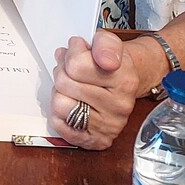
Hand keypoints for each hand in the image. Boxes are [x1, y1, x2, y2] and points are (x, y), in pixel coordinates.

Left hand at [50, 31, 138, 150]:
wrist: (125, 84)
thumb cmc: (112, 65)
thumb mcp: (110, 43)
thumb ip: (105, 44)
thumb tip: (106, 59)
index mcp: (124, 80)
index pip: (76, 65)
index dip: (71, 54)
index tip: (78, 51)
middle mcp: (120, 106)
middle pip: (64, 83)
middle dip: (63, 72)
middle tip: (72, 71)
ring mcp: (109, 126)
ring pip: (60, 105)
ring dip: (60, 93)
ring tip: (72, 89)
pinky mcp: (97, 140)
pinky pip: (60, 125)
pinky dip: (60, 114)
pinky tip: (73, 105)